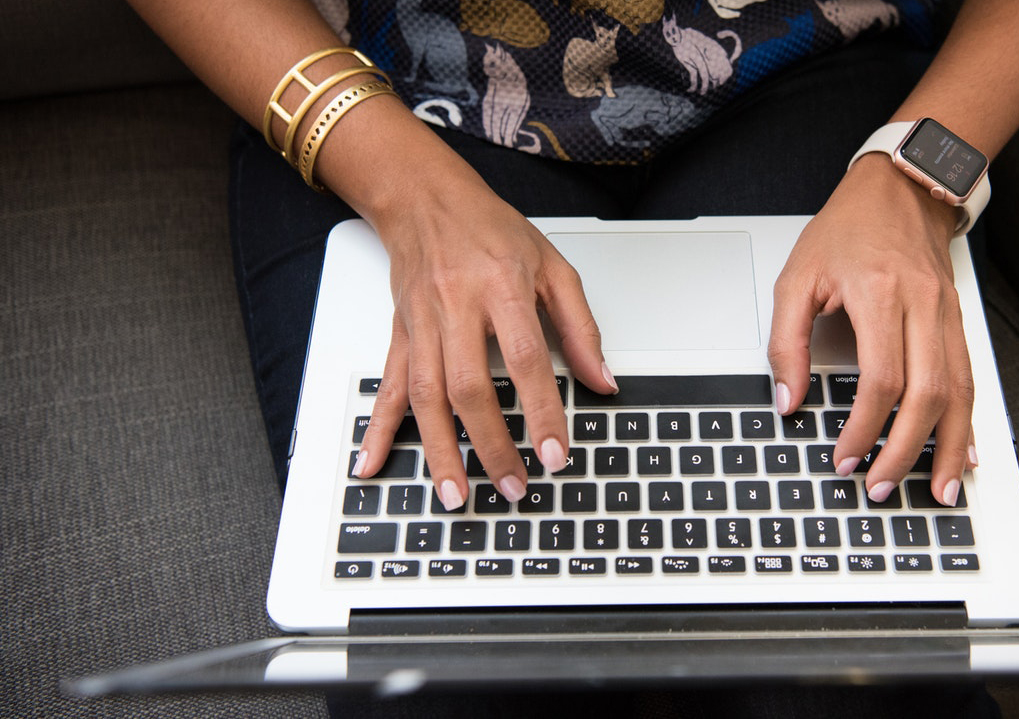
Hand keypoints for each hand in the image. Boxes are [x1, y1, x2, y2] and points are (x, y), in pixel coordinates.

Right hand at [350, 164, 616, 508]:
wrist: (426, 198)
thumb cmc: (491, 230)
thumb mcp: (553, 267)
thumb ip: (581, 327)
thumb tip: (603, 381)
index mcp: (501, 288)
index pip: (526, 360)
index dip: (542, 411)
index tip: (556, 453)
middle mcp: (457, 307)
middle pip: (469, 387)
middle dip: (491, 445)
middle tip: (513, 486)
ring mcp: (422, 324)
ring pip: (426, 397)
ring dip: (440, 451)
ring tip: (456, 494)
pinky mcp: (400, 334)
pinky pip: (388, 386)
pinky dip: (378, 429)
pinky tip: (371, 462)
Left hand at [769, 154, 976, 505]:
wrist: (903, 186)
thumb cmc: (848, 228)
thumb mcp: (797, 276)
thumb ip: (786, 341)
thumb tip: (788, 400)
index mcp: (881, 294)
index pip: (881, 378)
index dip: (864, 427)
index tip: (845, 458)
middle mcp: (924, 307)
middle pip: (928, 395)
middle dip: (906, 452)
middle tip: (882, 487)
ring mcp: (948, 315)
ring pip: (960, 393)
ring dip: (949, 448)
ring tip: (940, 490)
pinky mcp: (958, 321)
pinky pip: (970, 379)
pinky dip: (967, 422)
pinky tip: (964, 452)